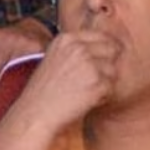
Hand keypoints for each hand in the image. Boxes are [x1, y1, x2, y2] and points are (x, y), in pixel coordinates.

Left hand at [0, 18, 52, 89]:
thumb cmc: (9, 40)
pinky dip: (21, 80)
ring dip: (5, 84)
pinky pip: (27, 71)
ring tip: (2, 91)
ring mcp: (26, 45)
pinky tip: (18, 86)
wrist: (37, 28)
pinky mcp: (40, 51)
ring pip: (11, 72)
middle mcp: (10, 39)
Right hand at [6, 30, 122, 133]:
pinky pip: (111, 88)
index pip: (102, 35)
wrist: (36, 113)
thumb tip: (106, 45)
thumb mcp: (54, 59)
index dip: (105, 49)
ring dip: (103, 83)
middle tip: (92, 79)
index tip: (102, 60)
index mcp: (66, 39)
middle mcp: (78, 48)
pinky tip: (82, 100)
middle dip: (107, 64)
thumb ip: (76, 49)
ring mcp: (89, 65)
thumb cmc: (42, 91)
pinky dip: (101, 97)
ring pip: (113, 70)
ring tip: (82, 91)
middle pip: (113, 49)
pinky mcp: (98, 83)